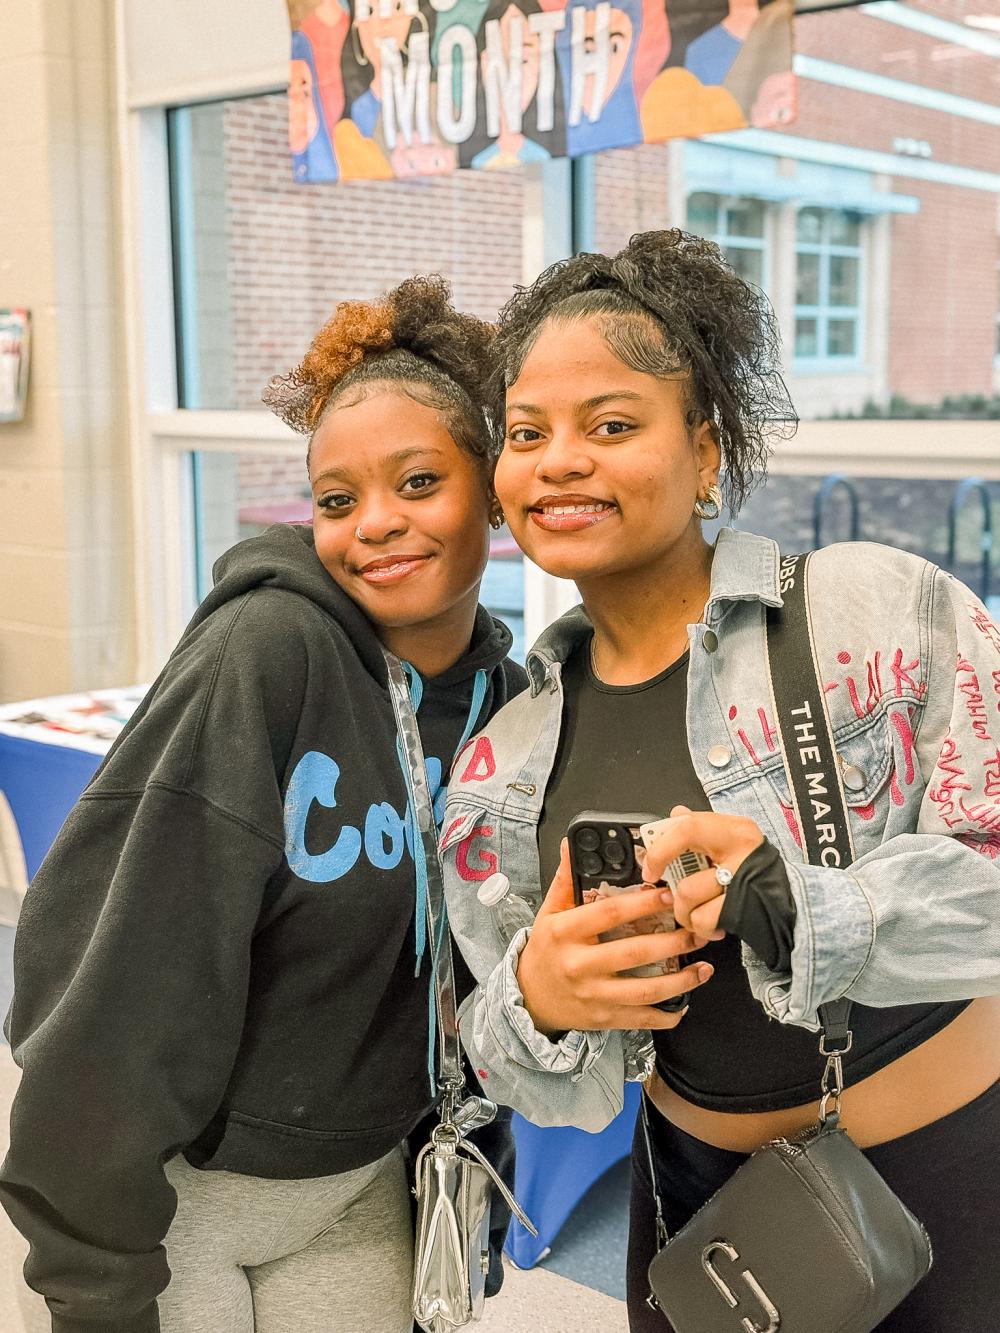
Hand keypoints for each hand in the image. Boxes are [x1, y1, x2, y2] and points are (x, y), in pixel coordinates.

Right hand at [515, 842, 714, 1038]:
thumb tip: (571, 844)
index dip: (642, 904)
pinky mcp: (603, 1018)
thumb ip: (566, 879)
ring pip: (644, 989)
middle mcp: (579, 964)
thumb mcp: (549, 912)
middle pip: (634, 952)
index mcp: (565, 932)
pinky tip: (685, 1002)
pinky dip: (667, 1014)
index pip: (609, 913)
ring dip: (680, 981)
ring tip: (703, 967)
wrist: (530, 998)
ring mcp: (593, 994)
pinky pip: (641, 1018)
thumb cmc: (545, 951)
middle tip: (697, 931)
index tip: (668, 895)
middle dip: (673, 942)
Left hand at [642, 806, 765, 936]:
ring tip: (697, 912)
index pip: (687, 827)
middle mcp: (742, 853)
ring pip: (689, 896)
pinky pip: (704, 919)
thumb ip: (701, 828)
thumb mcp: (732, 842)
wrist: (792, 905)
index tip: (650, 866)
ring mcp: (743, 883)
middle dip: (675, 894)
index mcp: (735, 830)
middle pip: (686, 873)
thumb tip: (676, 814)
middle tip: (675, 897)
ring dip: (686, 912)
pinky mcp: (743, 909)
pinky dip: (701, 926)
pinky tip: (712, 923)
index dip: (660, 848)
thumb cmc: (756, 873)